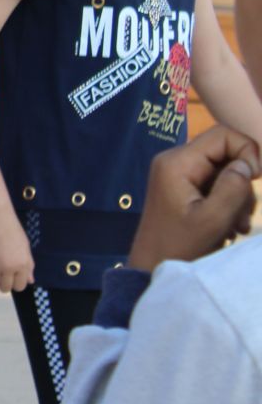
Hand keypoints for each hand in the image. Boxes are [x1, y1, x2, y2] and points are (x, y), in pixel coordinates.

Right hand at [0, 210, 34, 292]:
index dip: (15, 283)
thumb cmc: (12, 230)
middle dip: (2, 284)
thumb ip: (28, 265)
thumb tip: (30, 281)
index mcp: (23, 264)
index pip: (20, 286)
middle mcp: (10, 267)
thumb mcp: (25, 247)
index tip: (10, 277)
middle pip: (5, 288)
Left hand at [129, 126, 259, 271]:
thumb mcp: (213, 220)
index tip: (255, 179)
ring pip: (226, 171)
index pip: (223, 134)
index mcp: (177, 162)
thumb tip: (247, 165)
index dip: (247, 151)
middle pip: (227, 153)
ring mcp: (179, 175)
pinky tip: (228, 227)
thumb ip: (233, 188)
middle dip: (243, 182)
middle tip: (241, 214)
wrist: (152, 268)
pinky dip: (229, 204)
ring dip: (238, 198)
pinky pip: (218, 185)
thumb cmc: (179, 247)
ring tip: (234, 226)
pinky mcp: (185, 188)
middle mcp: (175, 162)